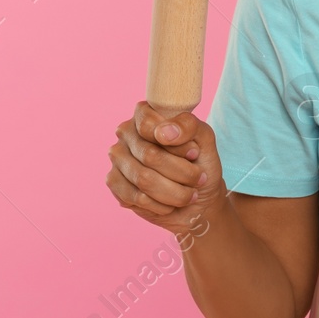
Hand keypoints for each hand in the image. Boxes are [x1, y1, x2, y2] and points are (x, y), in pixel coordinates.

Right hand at [106, 101, 225, 247]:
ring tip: (189, 194)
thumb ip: (188, 126)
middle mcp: (126, 132)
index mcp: (146, 113)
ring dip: (175, 192)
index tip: (195, 153)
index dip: (177, 144)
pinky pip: (136, 197)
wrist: (198, 197)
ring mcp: (117, 157)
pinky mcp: (114, 182)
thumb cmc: (200, 163)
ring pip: (143, 179)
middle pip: (150, 155)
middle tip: (199, 178)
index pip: (149, 124)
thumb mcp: (204, 139)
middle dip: (182, 172)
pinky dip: (161, 204)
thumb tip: (163, 132)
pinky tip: (171, 204)